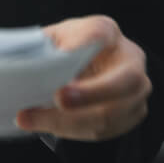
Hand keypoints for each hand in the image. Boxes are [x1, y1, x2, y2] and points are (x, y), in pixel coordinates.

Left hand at [15, 15, 150, 141]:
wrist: (91, 67)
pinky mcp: (131, 115)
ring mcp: (136, 91)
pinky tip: (45, 124)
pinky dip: (70, 130)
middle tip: (58, 98)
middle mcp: (130, 60)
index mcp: (108, 32)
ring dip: (68, 120)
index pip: (100, 32)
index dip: (84, 42)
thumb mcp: (56, 38)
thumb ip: (44, 46)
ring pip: (110, 114)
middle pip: (124, 80)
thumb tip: (27, 64)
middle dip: (90, 93)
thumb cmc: (72, 49)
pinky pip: (102, 130)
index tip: (65, 52)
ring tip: (32, 117)